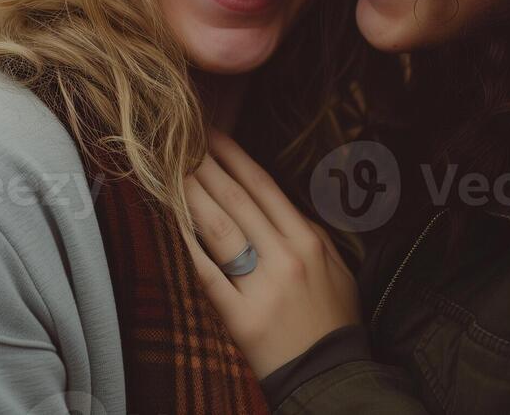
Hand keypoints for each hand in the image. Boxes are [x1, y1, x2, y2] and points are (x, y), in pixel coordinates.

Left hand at [183, 128, 359, 378]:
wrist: (330, 374)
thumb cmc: (334, 319)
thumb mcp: (337, 266)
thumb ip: (309, 231)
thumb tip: (277, 202)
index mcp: (309, 241)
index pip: (265, 188)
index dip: (236, 158)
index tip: (213, 135)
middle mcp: (286, 258)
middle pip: (238, 202)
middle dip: (207, 168)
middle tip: (183, 142)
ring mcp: (263, 288)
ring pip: (221, 231)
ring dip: (193, 197)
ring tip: (172, 173)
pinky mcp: (241, 319)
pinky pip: (208, 276)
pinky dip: (189, 248)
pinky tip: (173, 226)